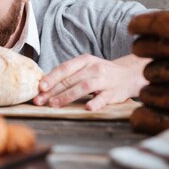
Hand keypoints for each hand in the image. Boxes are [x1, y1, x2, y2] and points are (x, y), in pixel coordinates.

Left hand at [32, 54, 149, 110]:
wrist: (128, 75)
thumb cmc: (100, 73)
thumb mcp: (85, 68)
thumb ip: (68, 74)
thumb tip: (43, 86)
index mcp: (84, 61)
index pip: (64, 68)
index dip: (51, 78)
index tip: (39, 87)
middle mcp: (94, 68)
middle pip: (70, 79)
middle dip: (52, 90)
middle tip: (39, 100)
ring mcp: (104, 80)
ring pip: (83, 87)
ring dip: (67, 96)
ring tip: (54, 104)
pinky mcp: (113, 93)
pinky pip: (103, 98)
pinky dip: (95, 103)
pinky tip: (87, 107)